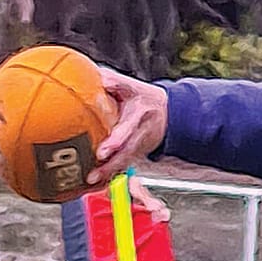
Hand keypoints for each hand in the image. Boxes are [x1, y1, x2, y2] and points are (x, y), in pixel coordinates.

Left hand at [88, 67, 170, 183]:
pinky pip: (123, 166)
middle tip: (97, 168)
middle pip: (127, 149)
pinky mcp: (136, 154)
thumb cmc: (143, 98)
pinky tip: (95, 184)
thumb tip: (94, 76)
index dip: (116, 140)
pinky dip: (110, 175)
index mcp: (140, 113)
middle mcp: (141, 132)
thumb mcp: (132, 86)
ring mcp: (140, 146)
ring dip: (110, 171)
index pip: (128, 126)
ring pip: (125, 161)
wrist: (170, 114)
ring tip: (92, 180)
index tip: (102, 151)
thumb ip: (114, 81)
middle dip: (113, 160)